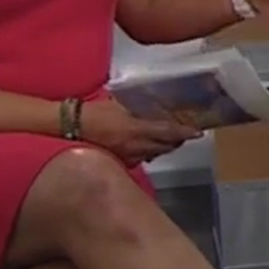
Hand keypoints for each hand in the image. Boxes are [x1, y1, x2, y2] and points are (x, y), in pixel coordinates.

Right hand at [79, 99, 201, 165]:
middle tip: (185, 134)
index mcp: (136, 129)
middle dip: (177, 141)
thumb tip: (152, 107)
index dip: (184, 133)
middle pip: (165, 147)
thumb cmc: (93, 112)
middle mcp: (136, 147)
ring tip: (170, 139)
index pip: (168, 132)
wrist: (69, 129)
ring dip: (164, 147)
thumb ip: (137, 108)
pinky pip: (142, 159)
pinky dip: (149, 152)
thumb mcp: (118, 105)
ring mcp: (129, 158)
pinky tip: (147, 146)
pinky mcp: (121, 164)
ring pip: (155, 154)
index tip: (198, 132)